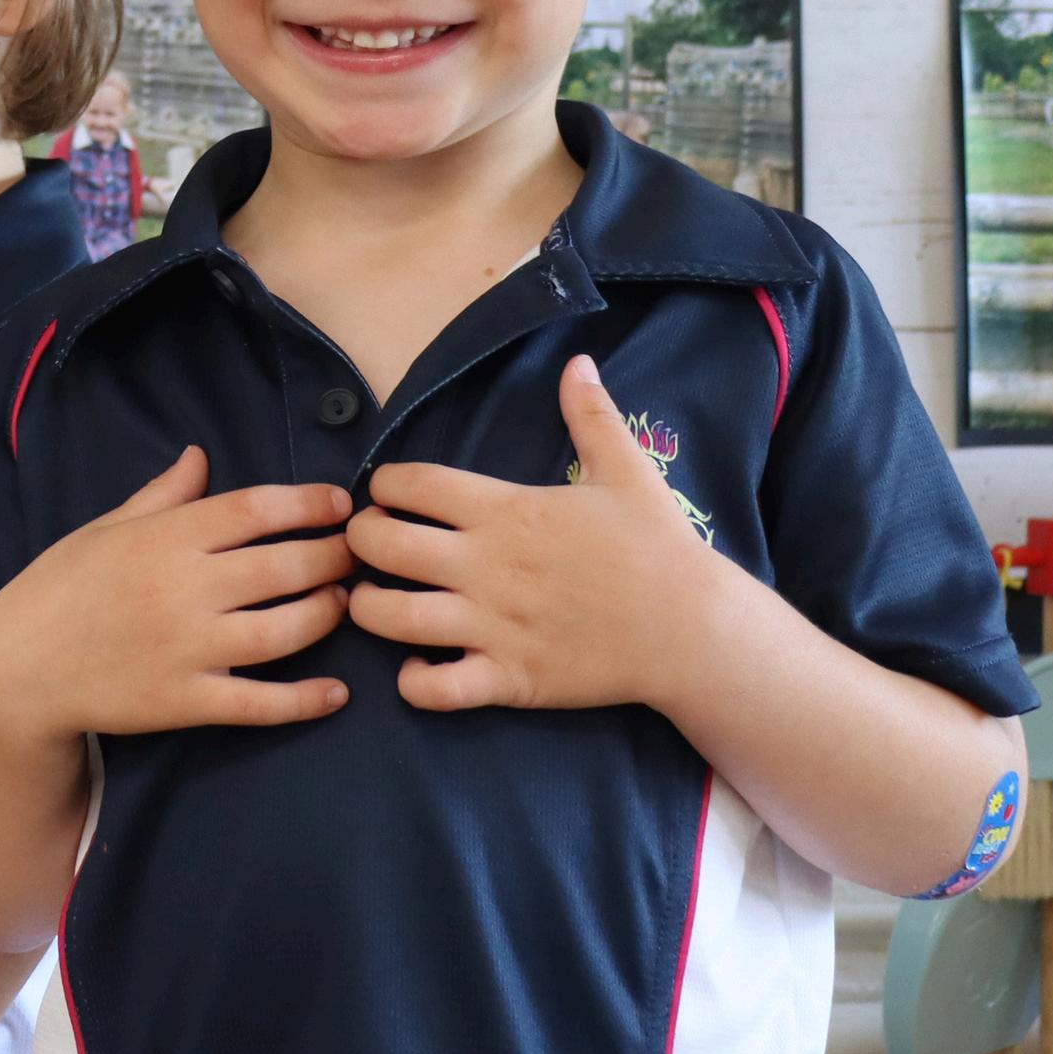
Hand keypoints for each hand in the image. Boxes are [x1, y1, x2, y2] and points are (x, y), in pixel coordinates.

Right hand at [0, 449, 355, 744]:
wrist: (19, 670)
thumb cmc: (60, 588)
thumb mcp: (104, 529)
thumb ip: (161, 495)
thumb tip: (201, 454)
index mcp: (163, 538)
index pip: (254, 509)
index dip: (307, 504)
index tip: (340, 504)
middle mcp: (183, 589)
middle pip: (283, 566)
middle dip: (332, 556)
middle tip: (356, 554)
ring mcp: (188, 649)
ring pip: (284, 631)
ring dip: (327, 614)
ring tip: (341, 603)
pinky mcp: (187, 702)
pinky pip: (260, 702)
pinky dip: (305, 699)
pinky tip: (336, 692)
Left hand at [345, 357, 728, 713]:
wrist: (693, 628)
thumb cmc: (657, 546)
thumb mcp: (628, 470)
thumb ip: (591, 416)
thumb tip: (578, 362)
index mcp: (506, 512)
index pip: (412, 483)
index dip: (385, 482)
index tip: (386, 491)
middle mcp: (486, 567)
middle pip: (382, 545)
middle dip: (359, 539)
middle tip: (366, 543)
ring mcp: (492, 627)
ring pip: (391, 618)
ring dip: (367, 609)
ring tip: (370, 601)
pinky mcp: (507, 679)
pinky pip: (435, 690)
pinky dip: (413, 682)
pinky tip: (418, 666)